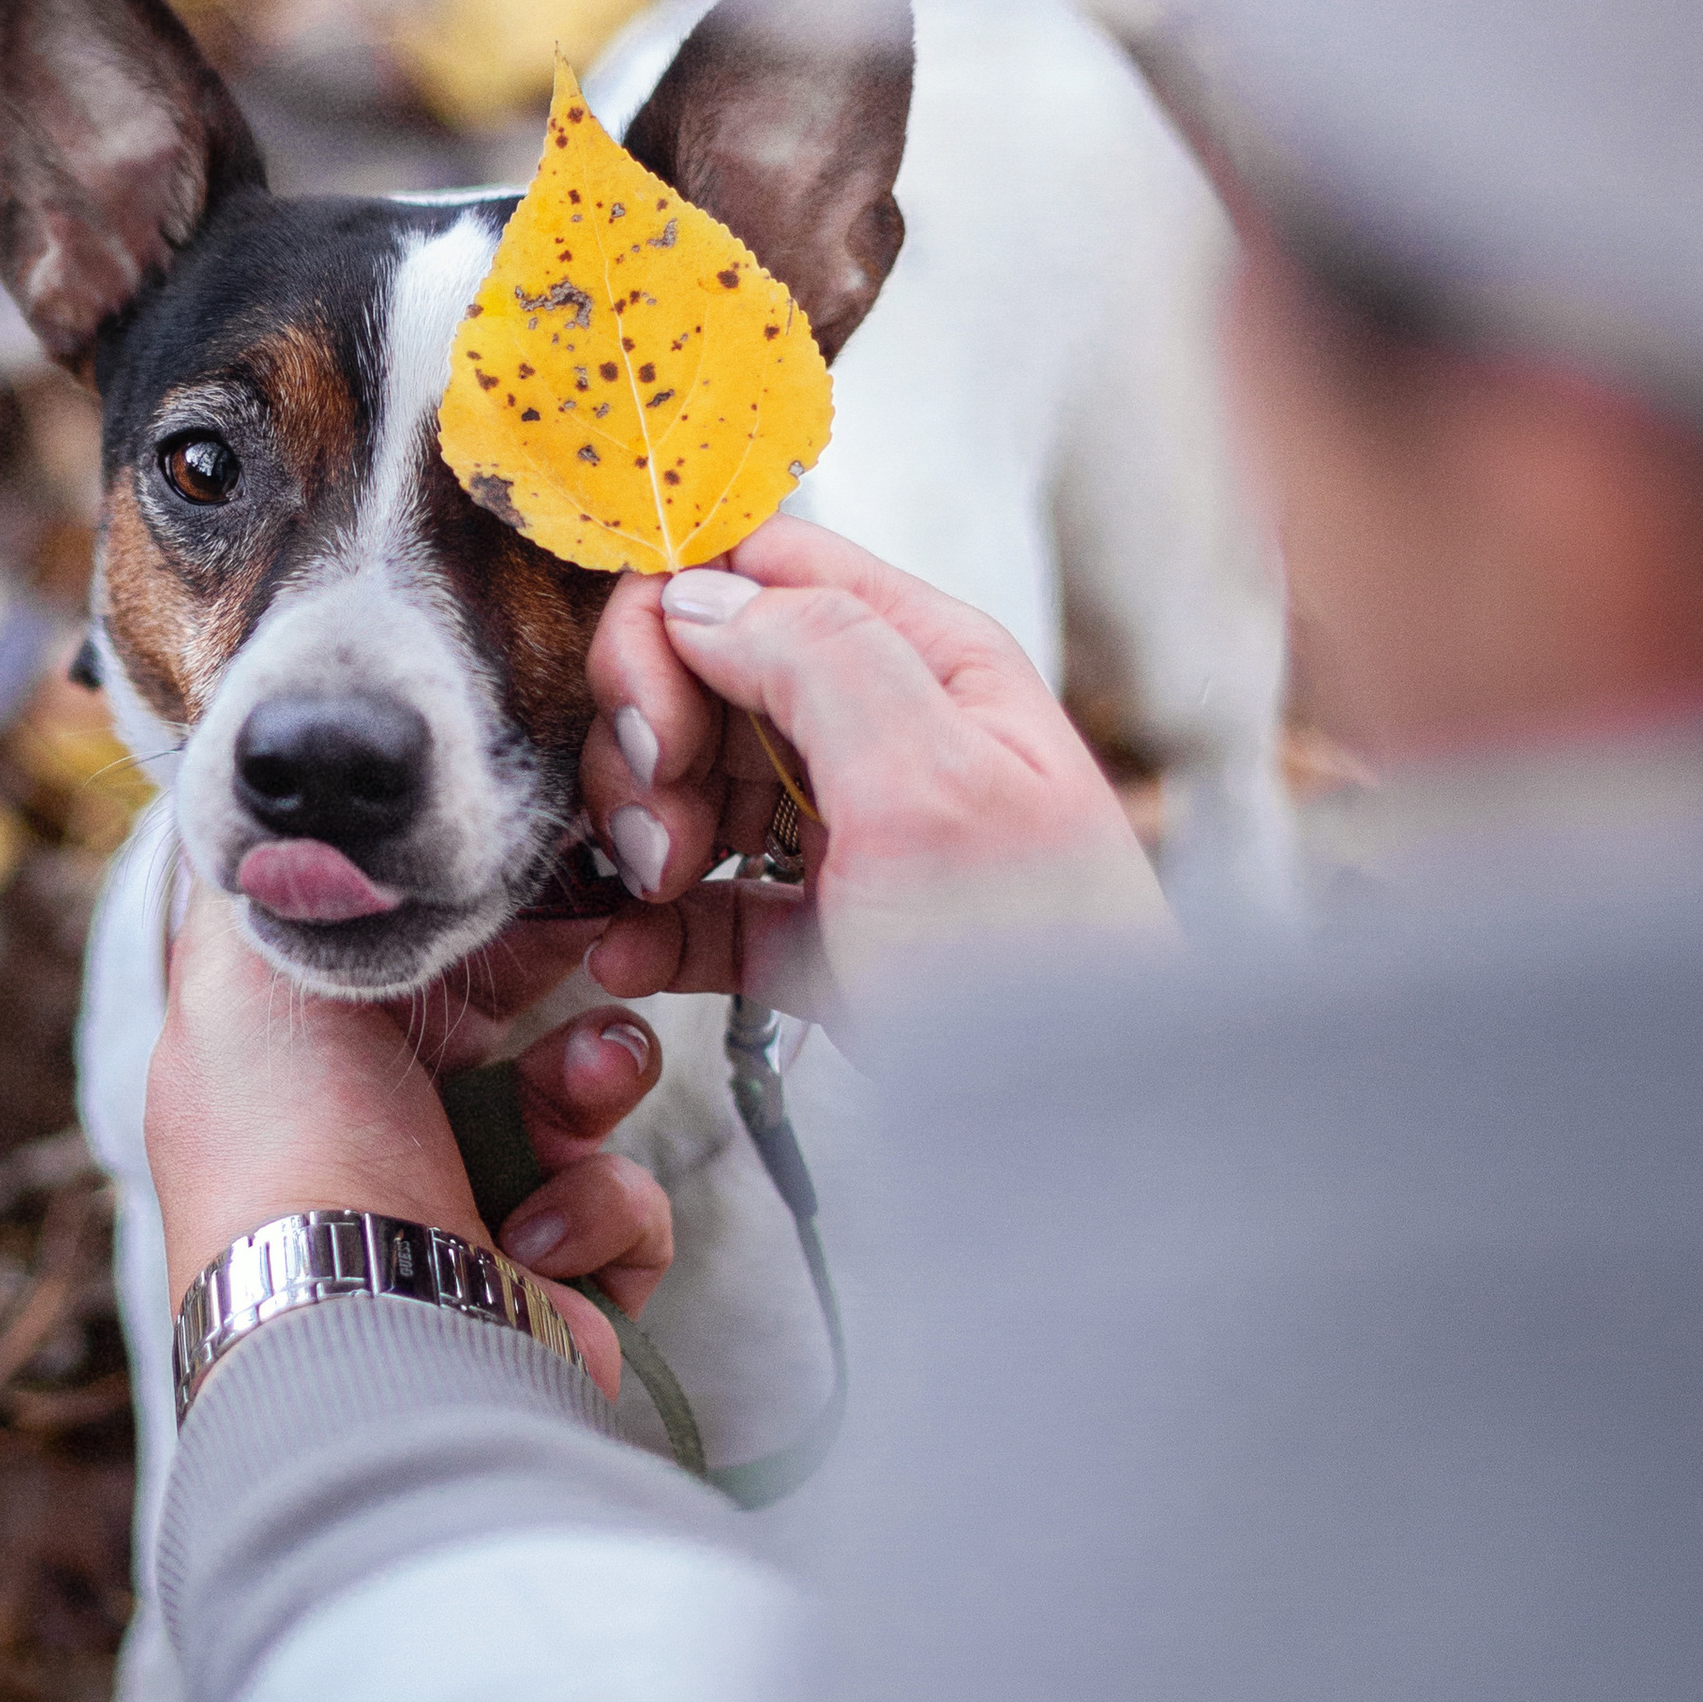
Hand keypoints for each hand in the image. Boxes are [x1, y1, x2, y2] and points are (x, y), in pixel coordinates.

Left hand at [145, 879, 675, 1393]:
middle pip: (523, 1010)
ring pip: (589, 1098)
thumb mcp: (231, 984)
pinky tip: (535, 1236)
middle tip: (607, 940)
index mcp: (321, 1055)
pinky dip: (600, 1214)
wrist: (357, 1333)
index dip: (493, 902)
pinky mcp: (555, 1282)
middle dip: (570, 975)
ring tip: (580, 1100)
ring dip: (598, 1081)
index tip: (552, 855)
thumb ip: (257, 889)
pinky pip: (626, 1211)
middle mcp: (394, 1128)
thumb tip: (274, 821)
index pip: (427, 949)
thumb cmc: (286, 1152)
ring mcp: (478, 1208)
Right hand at [578, 517, 1167, 1012]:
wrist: (1076, 1137)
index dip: (672, 620)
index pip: (758, 564)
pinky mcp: (816, 935)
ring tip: (658, 895)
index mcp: (926, 658)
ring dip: (643, 829)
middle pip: (705, 670)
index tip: (655, 725)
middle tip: (665, 834)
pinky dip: (650, 920)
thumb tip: (696, 593)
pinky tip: (626, 954)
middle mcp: (881, 727)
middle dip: (648, 742)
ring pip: (690, 779)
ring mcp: (845, 832)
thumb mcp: (934, 787)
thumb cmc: (1038, 962)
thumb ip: (820, 660)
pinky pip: (701, 897)